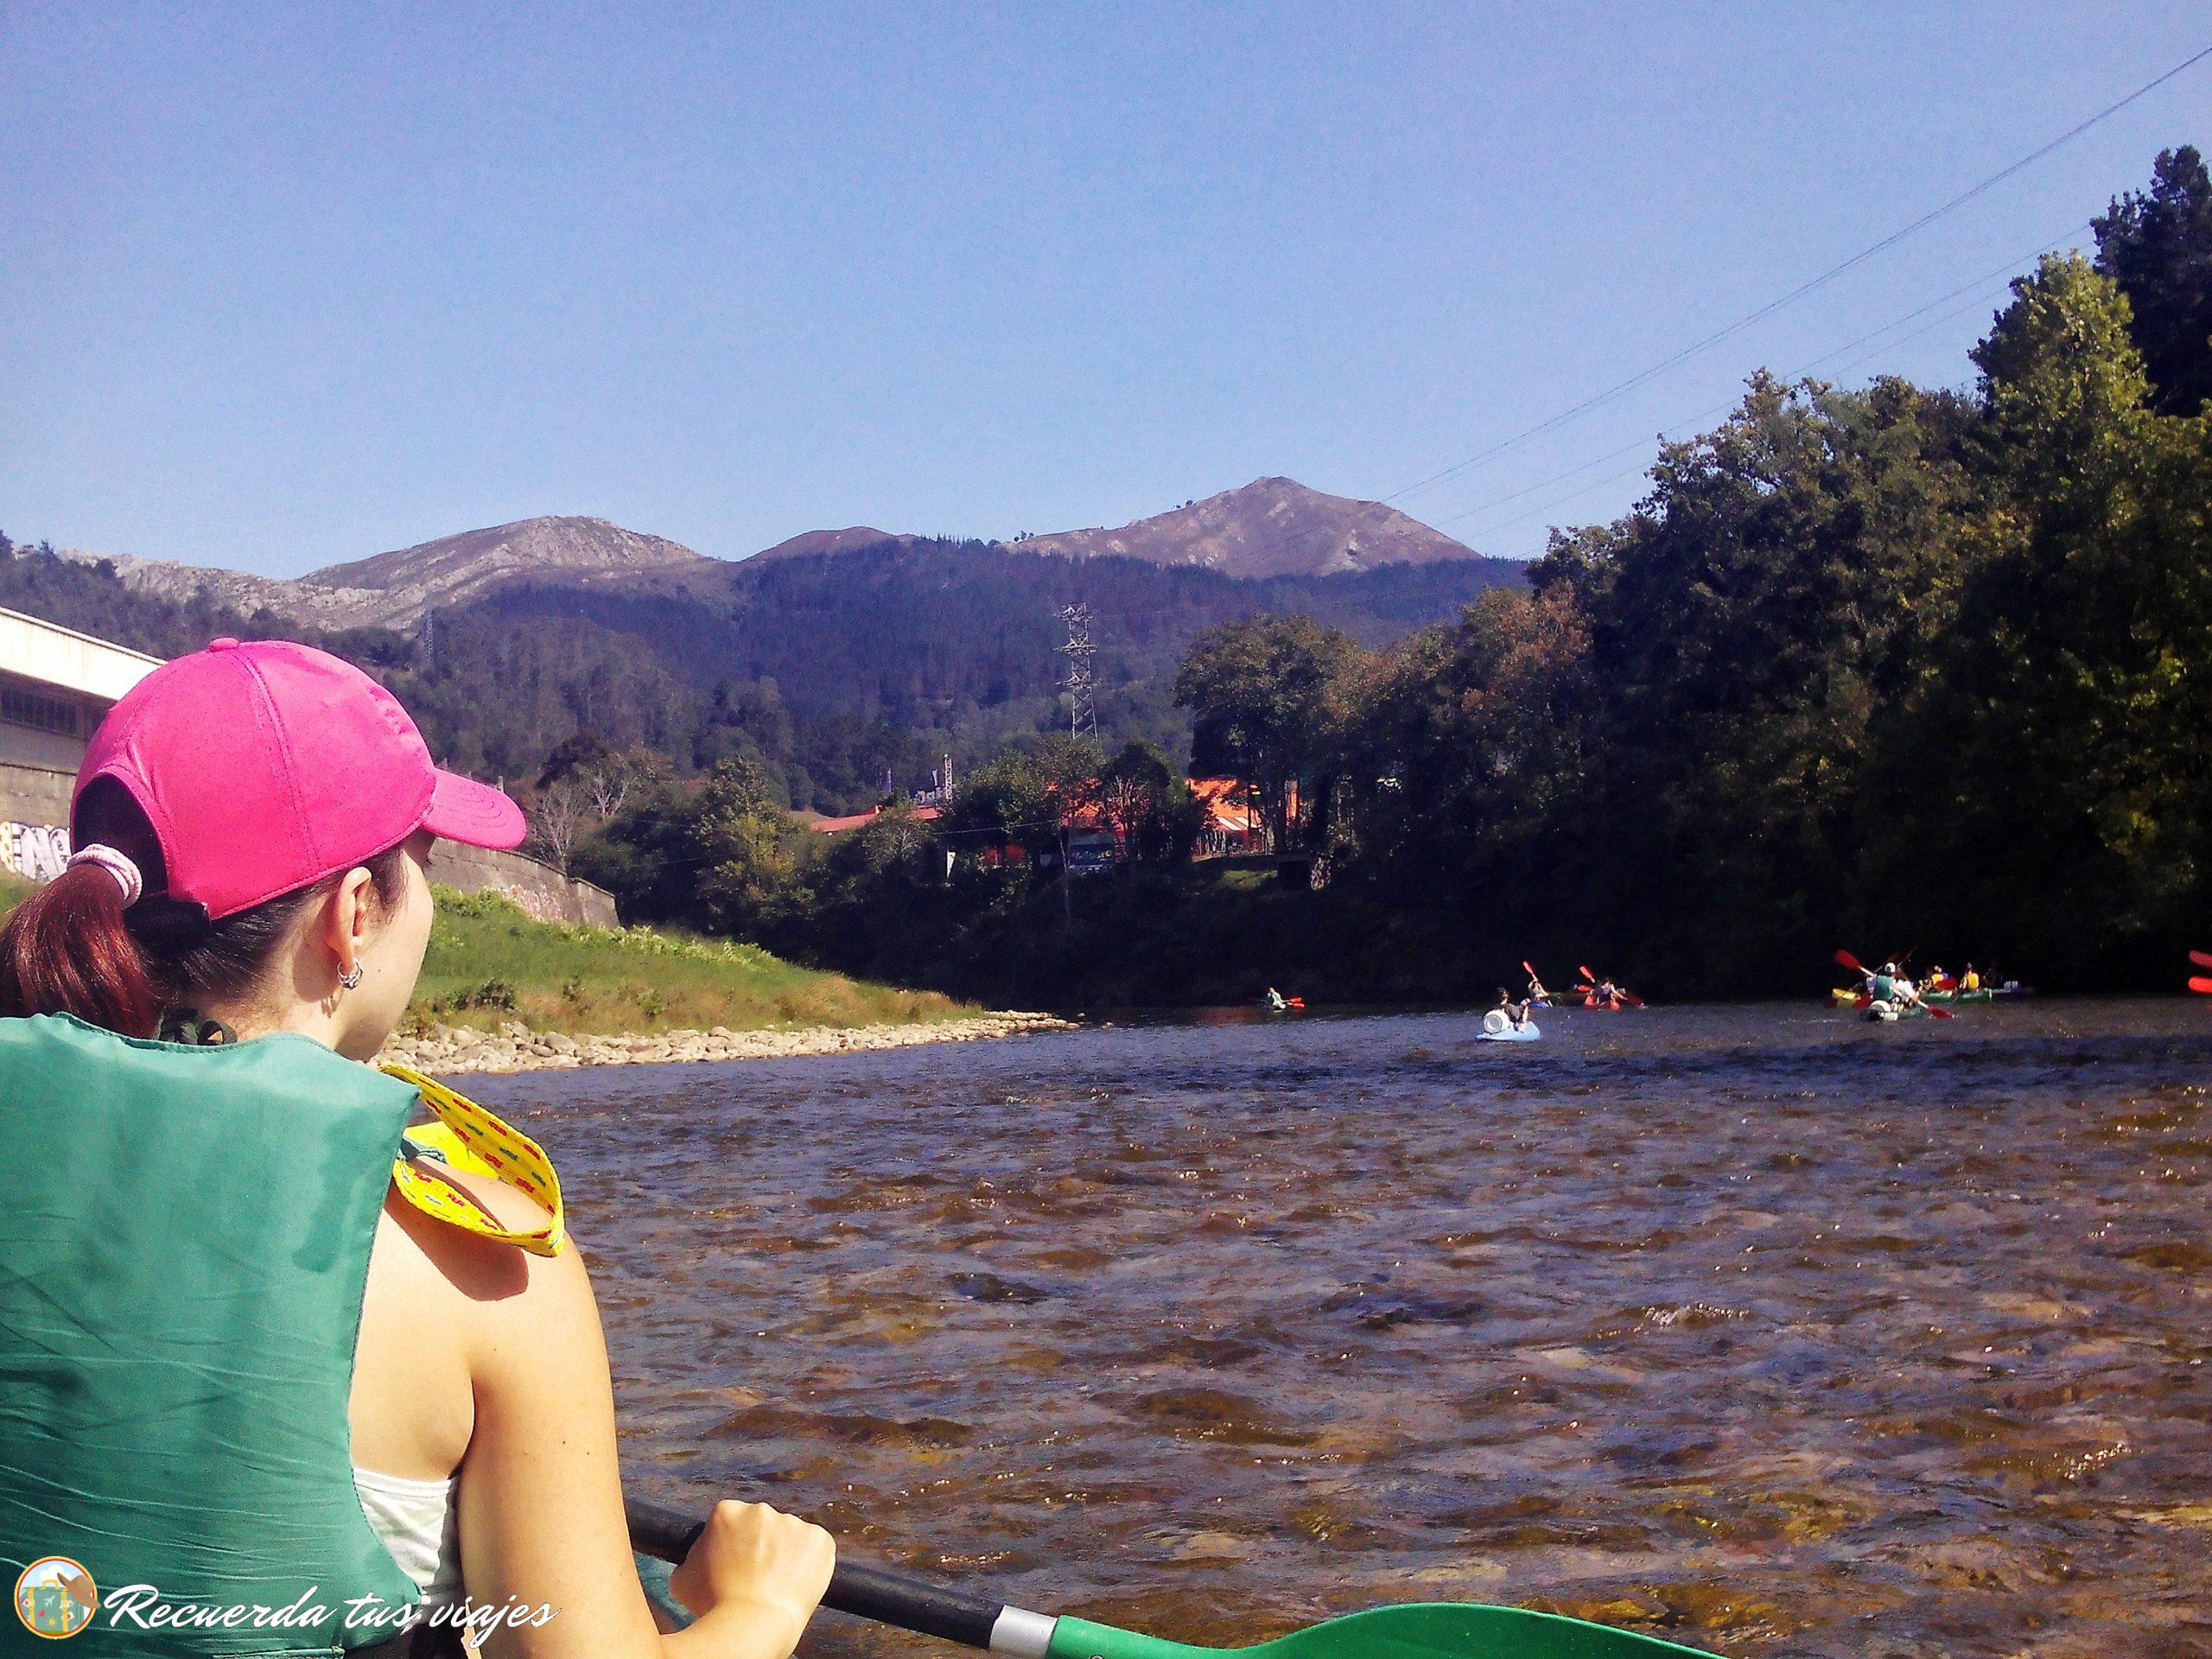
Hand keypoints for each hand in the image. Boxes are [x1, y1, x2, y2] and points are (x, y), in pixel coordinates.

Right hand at [667, 1500, 834, 1651]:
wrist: (751, 1626)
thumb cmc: (713, 1606)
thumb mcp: (683, 1577)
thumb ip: (694, 1555)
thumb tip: (701, 1550)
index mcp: (727, 1512)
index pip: (732, 1520)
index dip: (733, 1543)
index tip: (736, 1563)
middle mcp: (761, 1510)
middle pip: (762, 1525)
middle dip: (760, 1545)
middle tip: (756, 1576)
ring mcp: (794, 1523)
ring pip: (790, 1536)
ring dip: (785, 1554)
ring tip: (776, 1585)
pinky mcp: (820, 1540)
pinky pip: (816, 1548)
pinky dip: (810, 1564)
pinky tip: (796, 1583)